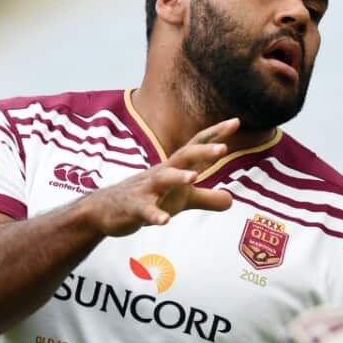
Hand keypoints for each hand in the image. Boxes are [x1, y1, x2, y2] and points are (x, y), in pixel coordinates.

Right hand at [85, 118, 237, 236]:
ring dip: (178, 177)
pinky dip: (155, 214)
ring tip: (194, 177)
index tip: (236, 122)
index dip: (215, 135)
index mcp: (175, 167)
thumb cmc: (149, 197)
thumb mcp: (181, 199)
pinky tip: (164, 220)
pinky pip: (145, 210)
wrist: (106, 209)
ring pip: (162, 179)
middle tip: (223, 149)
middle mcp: (162, 173)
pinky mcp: (134, 208)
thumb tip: (231, 199)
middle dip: (202, 152)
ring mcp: (146, 189)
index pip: (197, 146)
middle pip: (183, 157)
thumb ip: (206, 198)